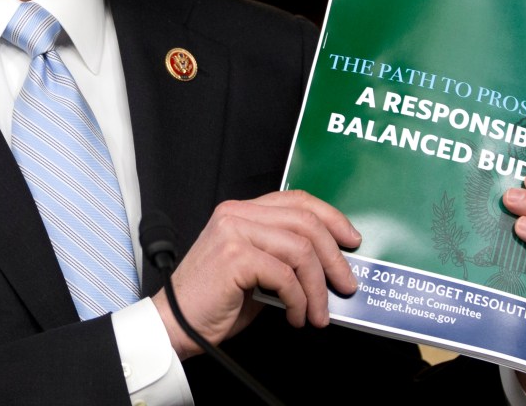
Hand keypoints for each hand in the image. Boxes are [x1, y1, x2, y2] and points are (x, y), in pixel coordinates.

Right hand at [151, 189, 360, 358]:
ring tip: (318, 313)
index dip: (330, 217)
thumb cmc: (214, 302)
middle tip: (346, 284)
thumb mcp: (254, 269)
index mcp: (241, 211)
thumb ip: (282, 254)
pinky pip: (285, 275)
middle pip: (306, 221)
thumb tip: (329, 263)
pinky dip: (298, 300)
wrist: (174, 325)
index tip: (351, 240)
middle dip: (334, 257)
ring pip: (300, 249)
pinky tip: (295, 317)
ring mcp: (234, 231)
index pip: (296, 200)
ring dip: (318, 287)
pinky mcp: (235, 256)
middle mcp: (236, 214)